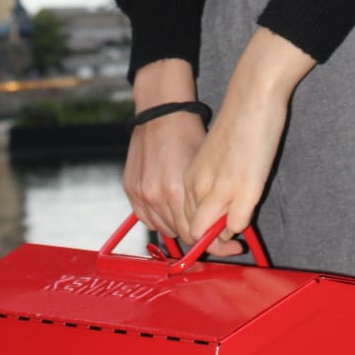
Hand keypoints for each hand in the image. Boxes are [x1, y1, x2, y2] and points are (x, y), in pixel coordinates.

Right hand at [123, 58, 203, 241]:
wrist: (162, 112)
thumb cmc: (188, 134)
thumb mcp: (205, 168)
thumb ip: (209, 200)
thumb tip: (221, 224)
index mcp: (176, 190)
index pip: (194, 233)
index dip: (211, 239)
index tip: (224, 242)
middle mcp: (156, 195)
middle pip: (179, 234)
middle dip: (196, 234)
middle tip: (209, 230)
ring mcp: (141, 193)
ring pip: (163, 228)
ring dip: (177, 225)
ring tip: (189, 213)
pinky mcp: (130, 189)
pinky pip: (146, 218)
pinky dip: (159, 217)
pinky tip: (170, 207)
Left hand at [181, 28, 313, 251]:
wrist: (251, 96)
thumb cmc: (236, 122)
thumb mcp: (210, 155)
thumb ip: (208, 180)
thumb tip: (215, 204)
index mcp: (187, 177)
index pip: (181, 220)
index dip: (197, 232)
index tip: (213, 232)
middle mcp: (197, 186)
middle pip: (193, 232)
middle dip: (209, 241)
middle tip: (229, 239)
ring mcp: (219, 190)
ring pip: (211, 234)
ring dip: (224, 236)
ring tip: (239, 226)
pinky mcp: (243, 190)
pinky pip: (237, 224)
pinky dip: (242, 225)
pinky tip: (249, 211)